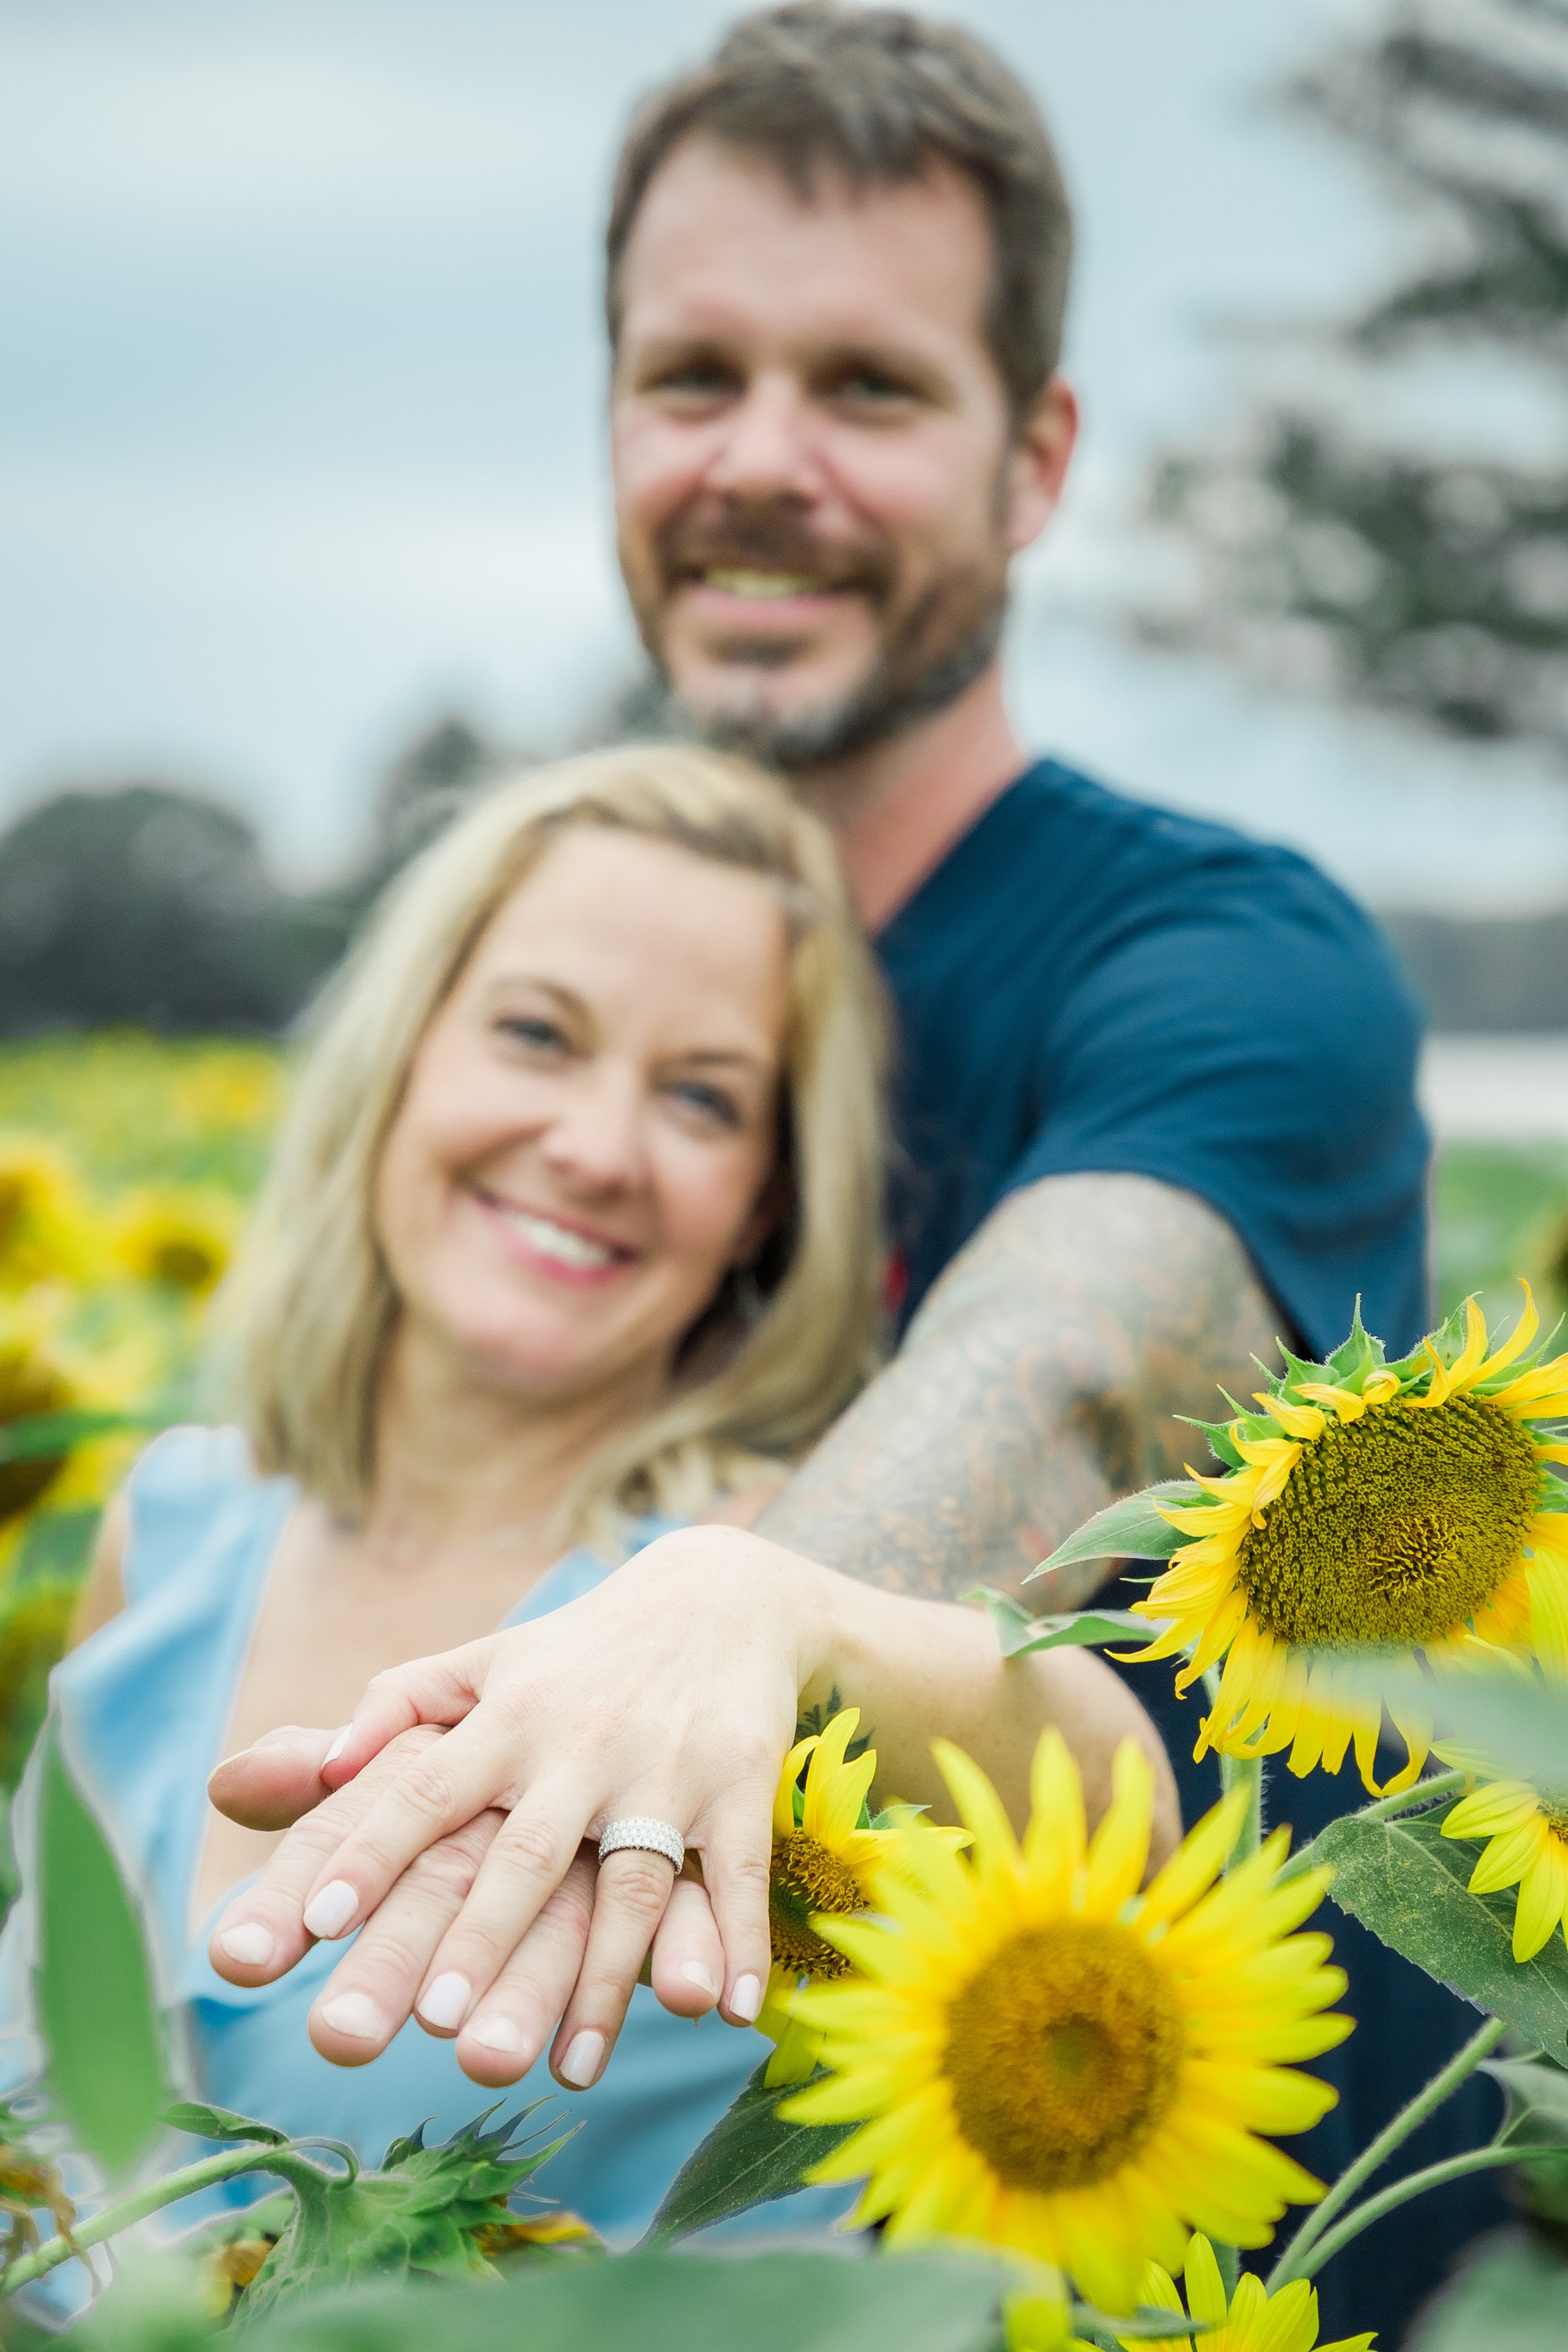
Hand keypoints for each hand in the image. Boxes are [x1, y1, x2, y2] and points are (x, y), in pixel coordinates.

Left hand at [208, 1528, 830, 2084]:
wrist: (718, 1596)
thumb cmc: (576, 1652)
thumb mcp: (484, 1660)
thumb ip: (394, 1707)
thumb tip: (318, 1766)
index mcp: (506, 1715)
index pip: (424, 1789)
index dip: (371, 1853)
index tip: (316, 1925)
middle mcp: (579, 1743)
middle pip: (525, 1851)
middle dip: (483, 1936)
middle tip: (435, 2025)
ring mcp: (664, 1767)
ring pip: (632, 1882)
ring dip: (603, 1977)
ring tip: (564, 2068)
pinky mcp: (739, 1785)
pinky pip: (736, 1873)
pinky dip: (732, 1941)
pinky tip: (723, 2013)